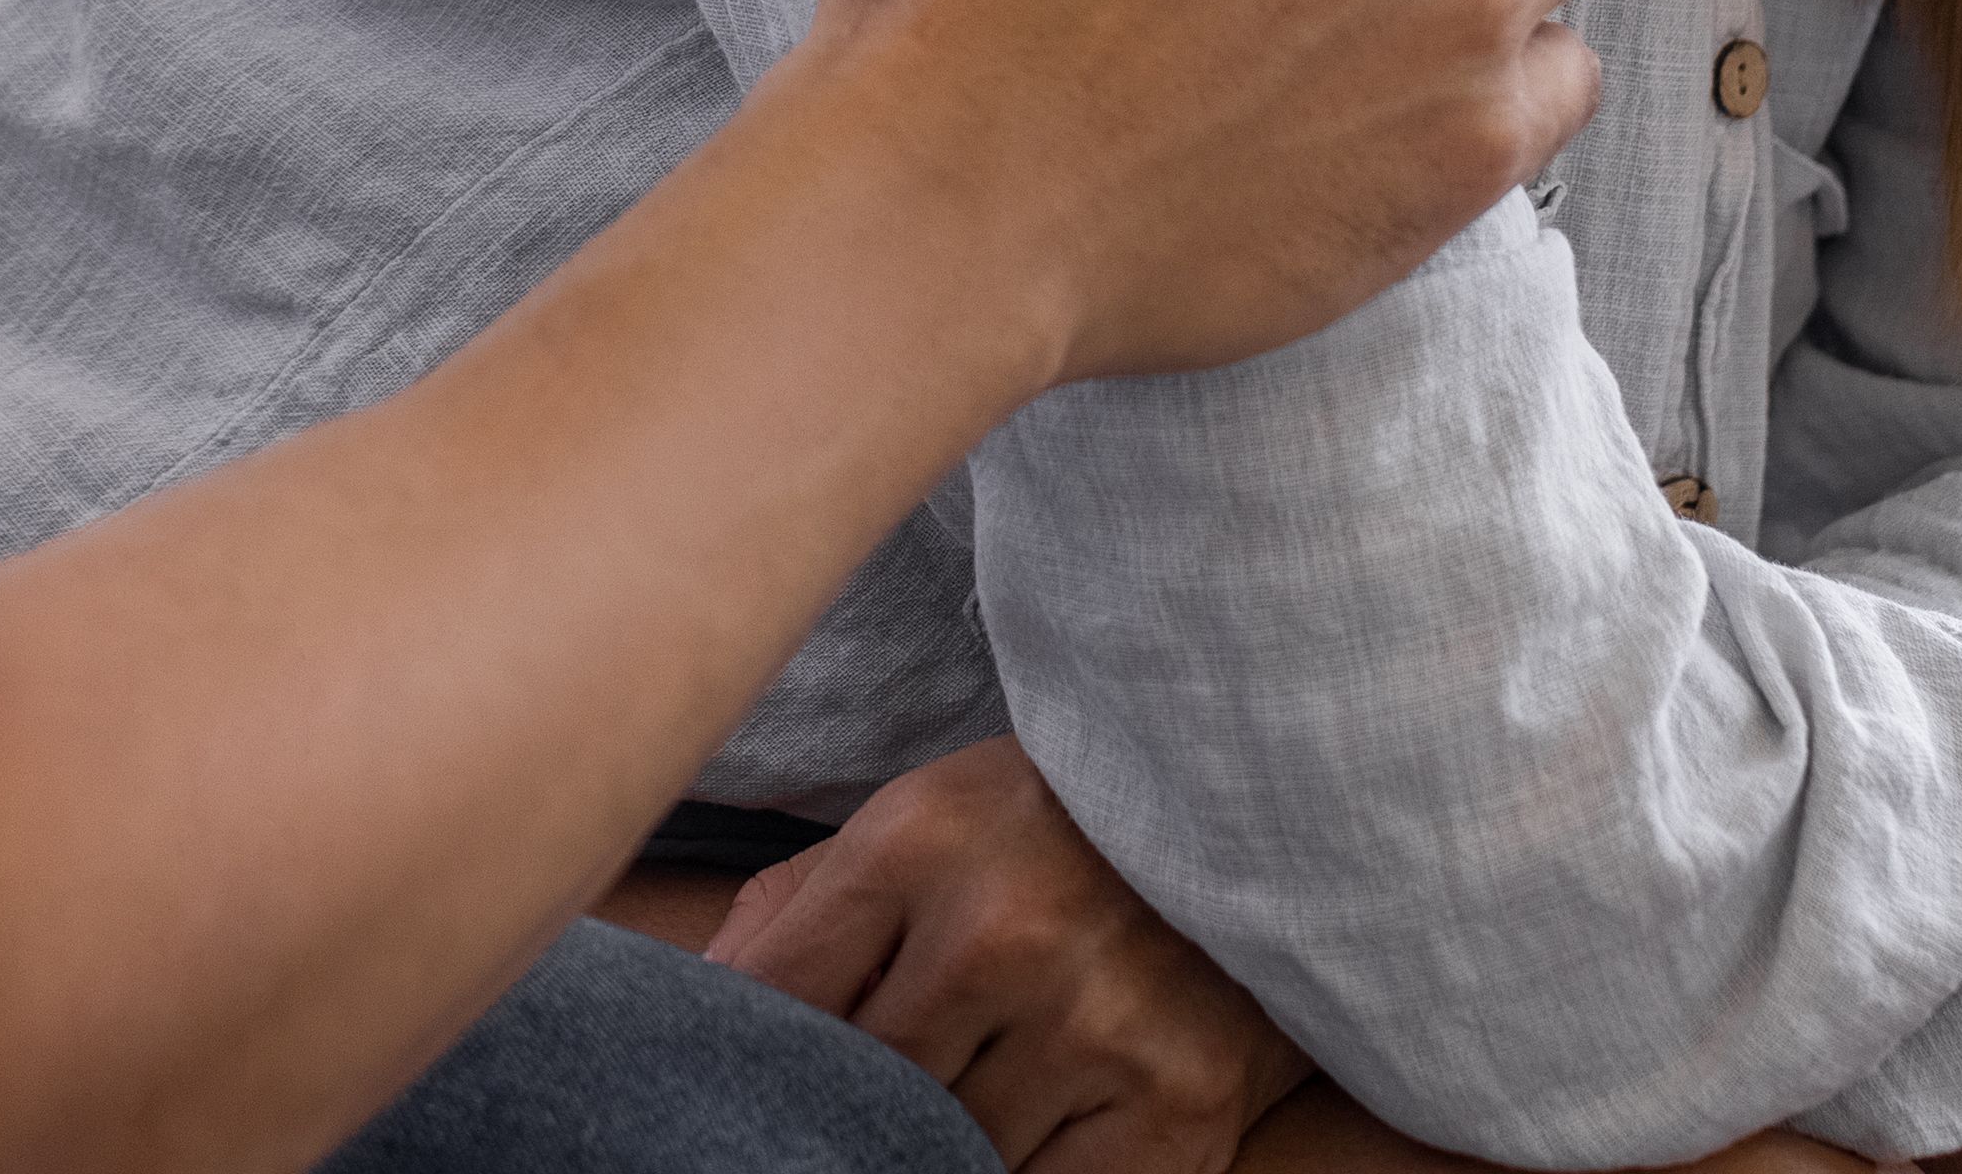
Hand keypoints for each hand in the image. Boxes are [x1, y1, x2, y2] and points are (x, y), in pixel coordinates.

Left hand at [714, 736, 1315, 1172]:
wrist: (1263, 826)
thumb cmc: (1053, 832)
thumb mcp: (919, 823)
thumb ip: (797, 916)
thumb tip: (698, 1017)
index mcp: (918, 842)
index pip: (776, 998)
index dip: (753, 1055)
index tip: (751, 1078)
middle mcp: (1005, 931)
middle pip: (860, 1088)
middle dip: (848, 1102)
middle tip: (861, 1094)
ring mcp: (1095, 1028)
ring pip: (948, 1152)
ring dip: (938, 1139)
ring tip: (963, 1085)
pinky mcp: (1173, 1113)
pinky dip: (1024, 1172)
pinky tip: (1028, 1123)